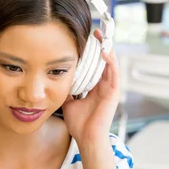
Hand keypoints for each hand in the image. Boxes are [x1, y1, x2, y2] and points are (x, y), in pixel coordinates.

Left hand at [63, 29, 119, 143]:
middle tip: (94, 30)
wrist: (86, 138)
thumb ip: (66, 89)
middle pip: (103, 60)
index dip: (91, 51)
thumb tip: (54, 79)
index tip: (84, 38)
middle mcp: (104, 85)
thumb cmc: (79, 123)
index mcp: (94, 86)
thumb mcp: (68, 101)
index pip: (94, 64)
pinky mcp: (114, 92)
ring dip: (106, 48)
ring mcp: (110, 88)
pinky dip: (110, 61)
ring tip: (101, 35)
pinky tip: (105, 51)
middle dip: (100, 45)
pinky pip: (114, 73)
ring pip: (110, 63)